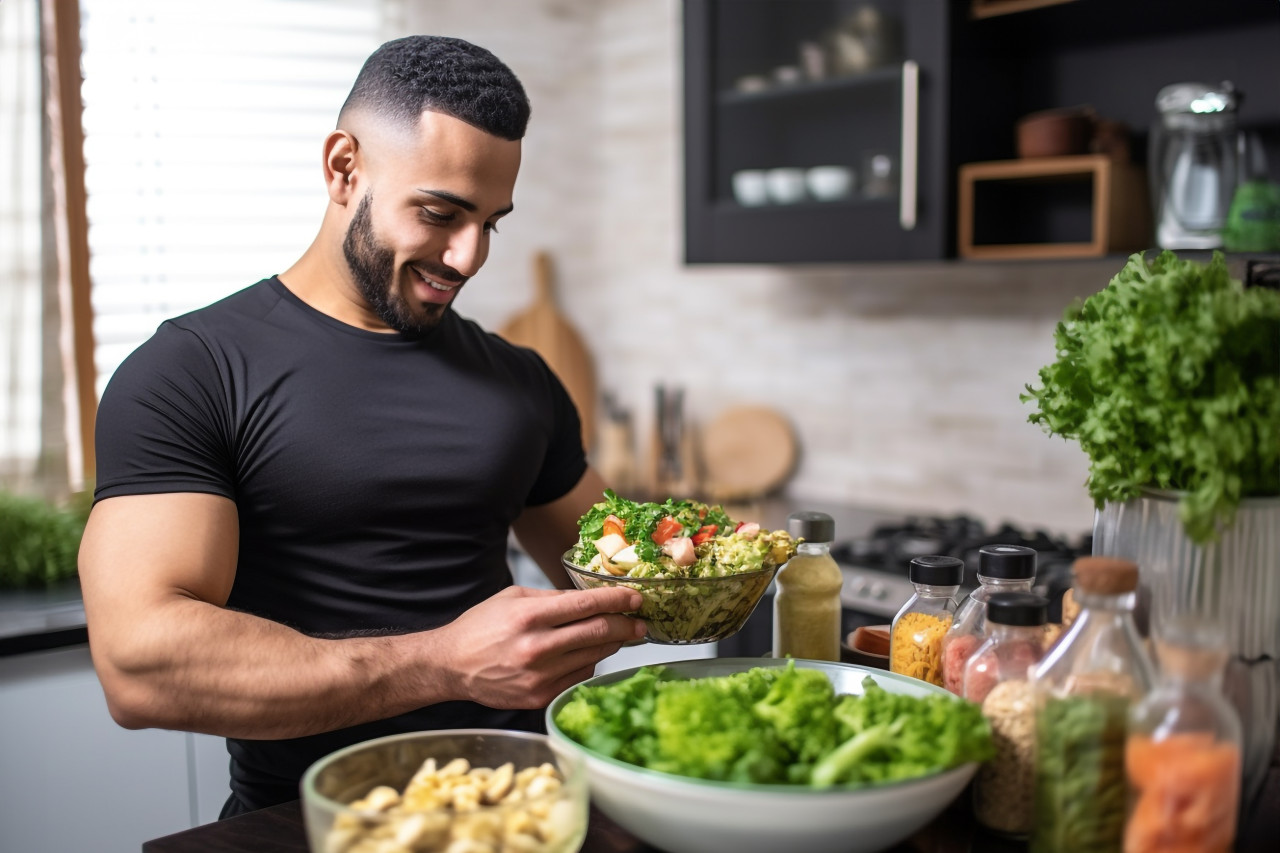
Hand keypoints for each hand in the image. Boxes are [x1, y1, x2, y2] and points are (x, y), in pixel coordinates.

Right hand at [429, 585, 646, 708]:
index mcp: (529, 617)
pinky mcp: (540, 697)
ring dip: (612, 645)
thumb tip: (590, 597)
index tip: (636, 598)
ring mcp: (539, 677)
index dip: (617, 600)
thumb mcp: (512, 598)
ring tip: (621, 635)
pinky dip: (590, 663)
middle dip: (626, 626)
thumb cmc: (480, 627)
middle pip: (598, 634)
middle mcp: (536, 648)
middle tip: (640, 621)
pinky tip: (589, 654)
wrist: (450, 666)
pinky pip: (579, 676)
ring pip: (594, 657)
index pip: (587, 605)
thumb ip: (552, 598)